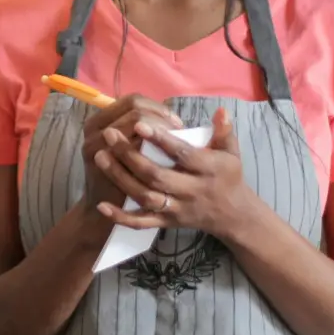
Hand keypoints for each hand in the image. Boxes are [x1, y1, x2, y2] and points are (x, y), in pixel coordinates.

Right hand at [80, 94, 181, 215]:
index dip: (157, 108)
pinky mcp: (108, 165)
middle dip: (162, 119)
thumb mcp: (121, 145)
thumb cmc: (120, 174)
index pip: (132, 100)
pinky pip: (137, 149)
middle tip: (178, 132)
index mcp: (97, 120)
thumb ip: (137, 128)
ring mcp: (99, 147)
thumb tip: (171, 117)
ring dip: (161, 133)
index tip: (174, 122)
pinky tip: (169, 159)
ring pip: (138, 127)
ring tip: (176, 143)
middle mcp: (95, 130)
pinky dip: (155, 150)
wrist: (103, 208)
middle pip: (136, 111)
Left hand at [92, 107, 252, 238]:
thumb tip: (221, 110)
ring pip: (145, 197)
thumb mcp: (231, 152)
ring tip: (100, 156)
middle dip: (130, 156)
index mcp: (209, 170)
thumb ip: (224, 131)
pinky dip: (122, 217)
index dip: (161, 140)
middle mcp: (192, 191)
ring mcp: (178, 209)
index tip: (139, 124)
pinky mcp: (167, 223)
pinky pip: (142, 223)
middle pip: (157, 176)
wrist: (232, 215)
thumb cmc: (228, 176)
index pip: (182, 154)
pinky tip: (102, 206)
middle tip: (109, 135)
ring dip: (121, 179)